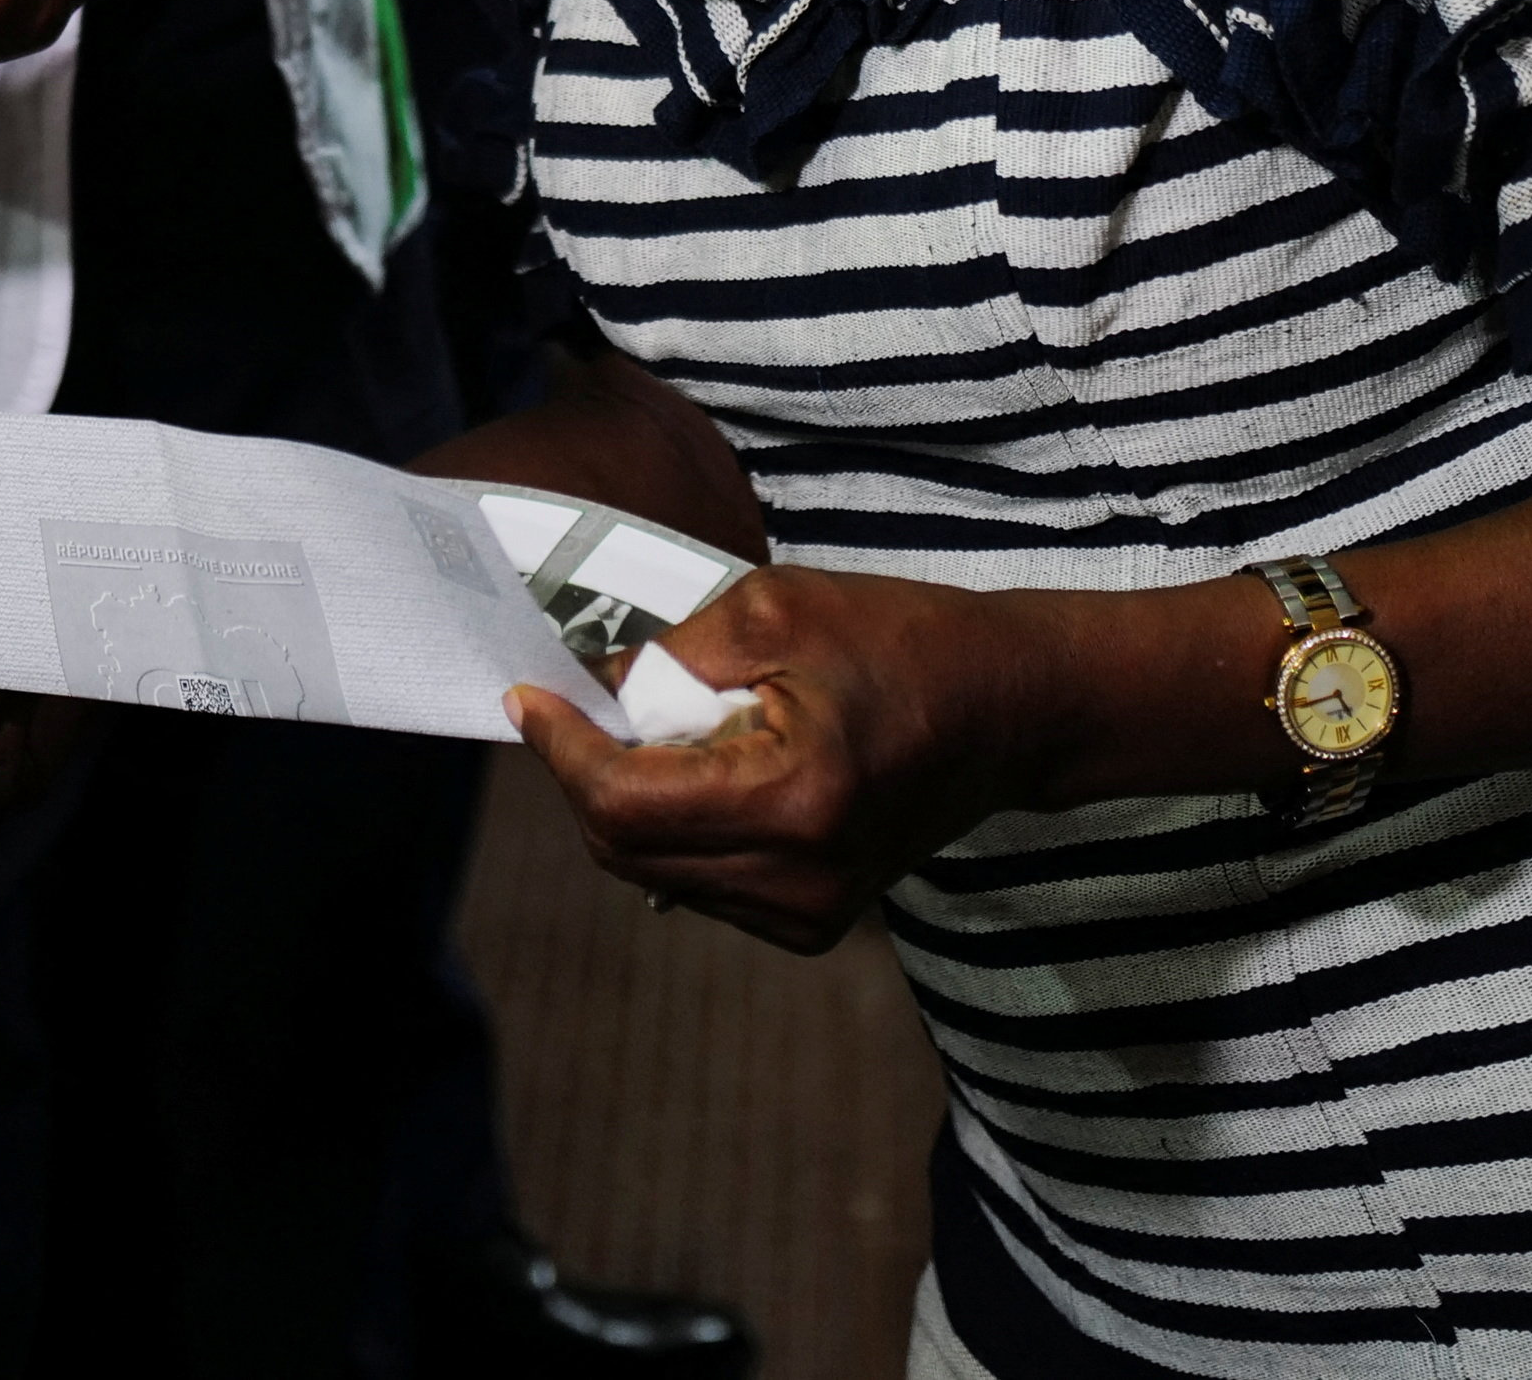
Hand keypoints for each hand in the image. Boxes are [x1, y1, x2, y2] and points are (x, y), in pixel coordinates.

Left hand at [502, 561, 1071, 954]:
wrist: (1006, 710)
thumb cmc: (902, 640)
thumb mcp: (775, 608)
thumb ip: (671, 656)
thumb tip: (593, 691)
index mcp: (791, 799)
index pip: (623, 801)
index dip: (559, 749)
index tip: (525, 698)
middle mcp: (797, 879)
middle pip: (625, 847)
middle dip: (586, 773)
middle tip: (576, 704)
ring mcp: (806, 912)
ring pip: (654, 872)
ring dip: (629, 801)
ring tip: (663, 727)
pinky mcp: (812, 922)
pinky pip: (698, 883)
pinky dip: (674, 828)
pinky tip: (704, 770)